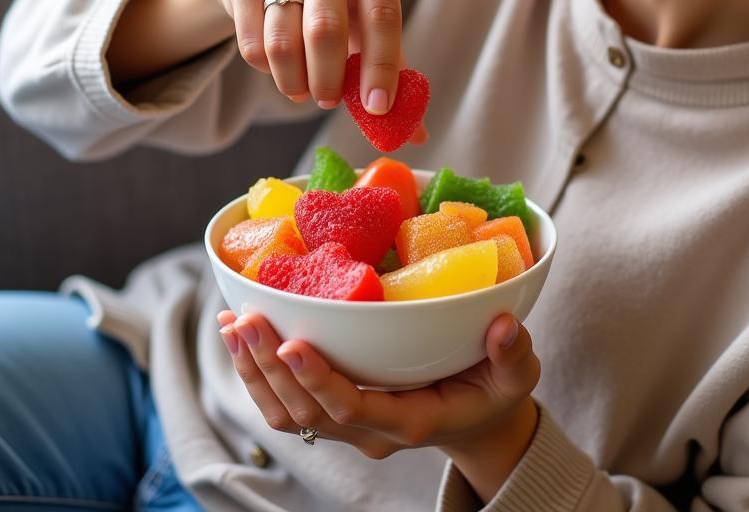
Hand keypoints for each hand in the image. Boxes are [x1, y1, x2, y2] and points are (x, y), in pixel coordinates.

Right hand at [201, 0, 424, 138]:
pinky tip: (280, 66)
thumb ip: (392, 68)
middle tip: (329, 102)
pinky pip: (253, 42)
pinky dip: (268, 70)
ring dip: (296, 82)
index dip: (382, 67)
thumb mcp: (366, 19)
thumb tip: (416, 134)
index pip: (383, 15)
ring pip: (284, 41)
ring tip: (305, 90)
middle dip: (329, 79)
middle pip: (327, 30)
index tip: (378, 108)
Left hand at [217, 308, 539, 479]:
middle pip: (306, 411)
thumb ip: (513, 353)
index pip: (355, 408)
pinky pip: (287, 404)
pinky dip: (258, 372)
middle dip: (269, 366)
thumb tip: (504, 324)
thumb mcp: (517, 375)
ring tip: (232, 323)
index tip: (292, 343)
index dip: (320, 379)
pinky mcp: (336, 412)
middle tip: (245, 319)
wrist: (478, 420)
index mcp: (411, 421)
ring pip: (287, 412)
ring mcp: (350, 425)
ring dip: (253, 371)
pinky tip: (244, 334)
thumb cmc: (495, 391)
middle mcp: (371, 430)